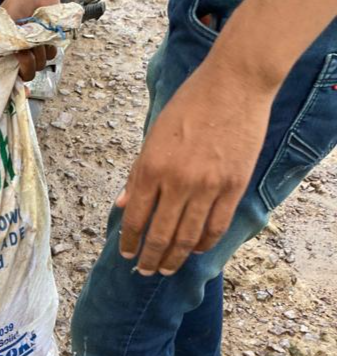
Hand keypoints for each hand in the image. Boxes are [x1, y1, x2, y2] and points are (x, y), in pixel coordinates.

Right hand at [2, 0, 58, 80]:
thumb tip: (6, 65)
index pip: (11, 77)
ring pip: (41, 65)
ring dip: (39, 52)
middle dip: (28, 63)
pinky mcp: (49, 44)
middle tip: (25, 51)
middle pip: (28, 74)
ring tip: (34, 37)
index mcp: (7, 54)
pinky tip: (43, 35)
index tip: (21, 88)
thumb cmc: (15, 5)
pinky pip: (52, 55)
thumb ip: (3, 48)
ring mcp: (36, 50)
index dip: (16, 85)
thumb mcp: (3, 28)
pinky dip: (49, 46)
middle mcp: (21, 55)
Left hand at [117, 61, 274, 275]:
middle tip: (145, 271)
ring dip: (175, 259)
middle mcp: (177, 182)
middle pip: (160, 235)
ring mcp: (207, 187)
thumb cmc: (188, 106)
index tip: (127, 254)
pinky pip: (216, 226)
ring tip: (167, 269)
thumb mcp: (153, 137)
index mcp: (151, 168)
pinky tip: (196, 250)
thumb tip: (122, 205)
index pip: (134, 218)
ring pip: (188, 238)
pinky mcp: (233, 186)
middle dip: (150, 259)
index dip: (129, 242)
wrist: (234, 85)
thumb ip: (137, 175)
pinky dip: (204, 243)